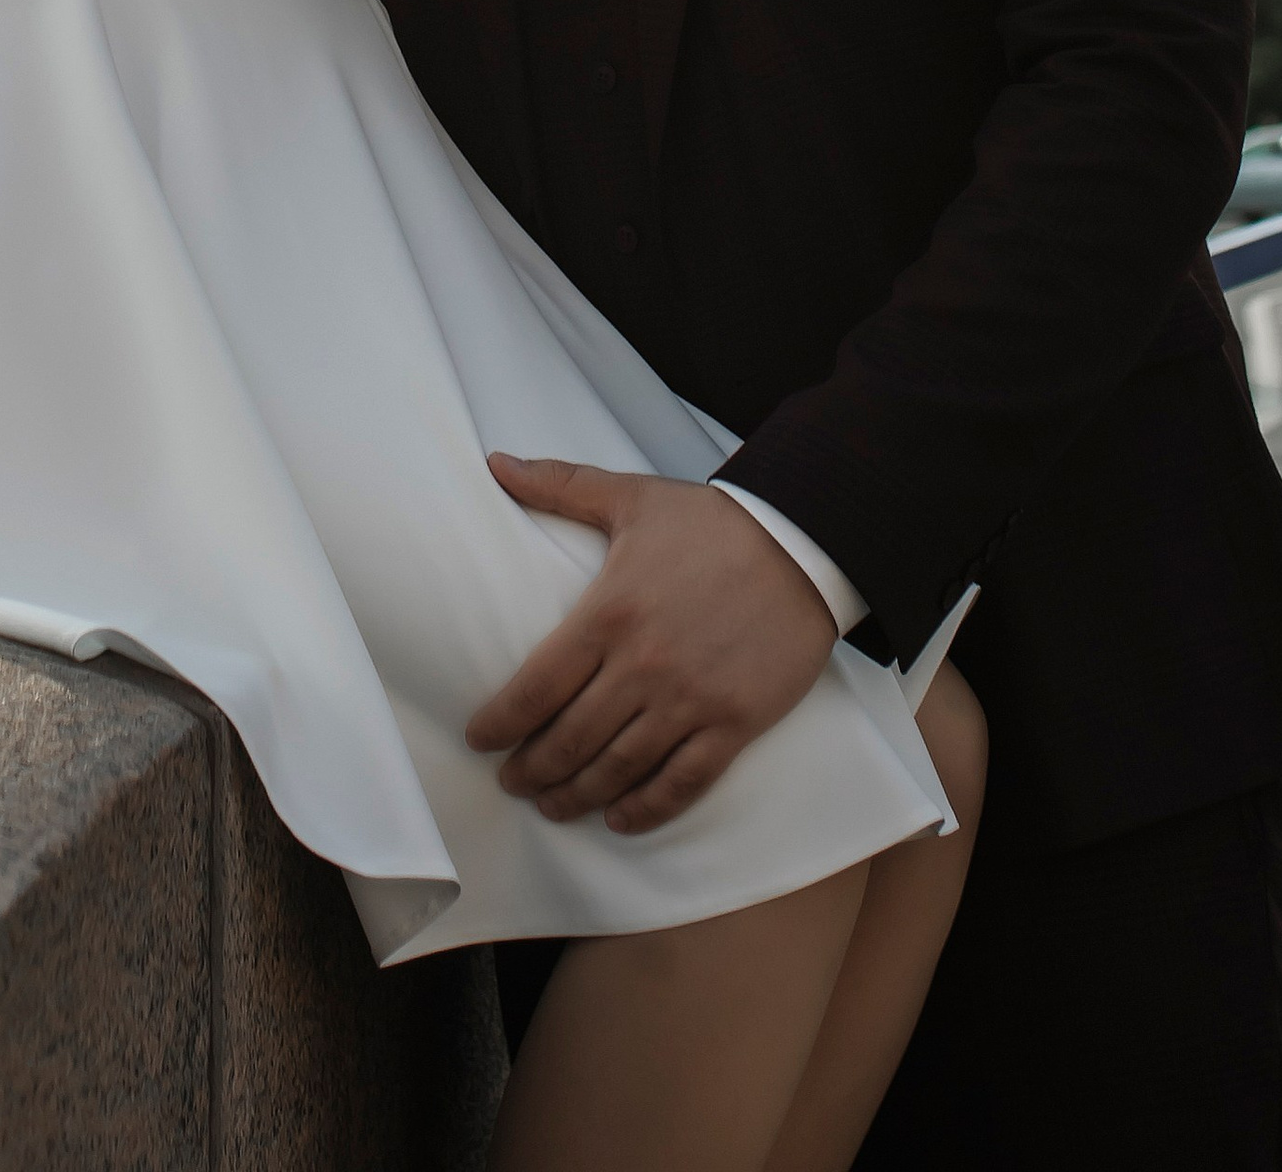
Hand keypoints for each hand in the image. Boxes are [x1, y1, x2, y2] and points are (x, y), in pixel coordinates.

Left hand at [465, 460, 838, 832]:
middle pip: (569, 739)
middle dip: (532, 770)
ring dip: (577, 797)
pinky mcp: (733, 724)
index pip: (536, 686)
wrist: (802, 544)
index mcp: (609, 613)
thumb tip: (495, 463)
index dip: (500, 723)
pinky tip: (620, 819)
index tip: (479, 739)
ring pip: (618, 768)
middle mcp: (642, 666)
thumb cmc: (711, 522)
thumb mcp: (631, 497)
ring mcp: (688, 700)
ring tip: (553, 807)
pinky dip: (646, 809)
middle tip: (512, 783)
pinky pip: (681, 782)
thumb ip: (559, 485)